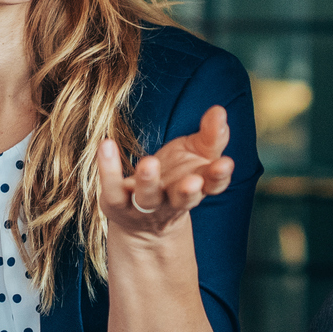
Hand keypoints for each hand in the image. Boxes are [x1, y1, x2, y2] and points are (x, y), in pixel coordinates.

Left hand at [99, 104, 234, 236]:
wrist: (143, 221)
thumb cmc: (177, 177)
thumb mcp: (197, 155)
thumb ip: (211, 135)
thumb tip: (220, 111)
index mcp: (197, 187)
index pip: (212, 185)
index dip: (219, 176)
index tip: (226, 163)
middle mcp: (172, 201)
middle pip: (182, 200)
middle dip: (188, 192)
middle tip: (192, 181)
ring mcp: (144, 206)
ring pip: (147, 197)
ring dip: (148, 181)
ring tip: (148, 163)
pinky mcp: (118, 203)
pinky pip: (113, 189)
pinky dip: (108, 168)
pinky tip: (106, 145)